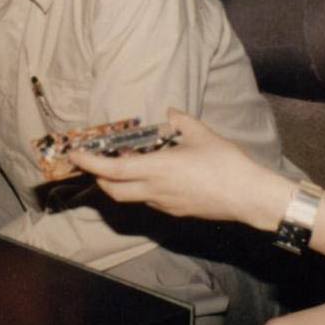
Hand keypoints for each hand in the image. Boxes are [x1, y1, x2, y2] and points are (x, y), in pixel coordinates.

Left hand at [68, 109, 293, 226]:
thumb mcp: (202, 134)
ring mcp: (165, 204)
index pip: (112, 170)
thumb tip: (170, 112)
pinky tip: (152, 177)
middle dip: (99, 178)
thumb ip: (181, 121)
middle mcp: (155, 190)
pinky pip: (150, 201)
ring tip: (124, 166)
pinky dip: (141, 190)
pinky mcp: (176, 212)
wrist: (247, 197)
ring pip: (131, 198)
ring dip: (120, 185)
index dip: (91, 164)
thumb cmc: (225, 164)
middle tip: (96, 163)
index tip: (77, 156)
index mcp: (157, 169)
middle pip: (114, 191)